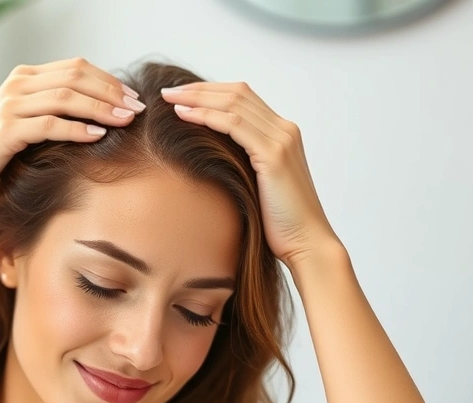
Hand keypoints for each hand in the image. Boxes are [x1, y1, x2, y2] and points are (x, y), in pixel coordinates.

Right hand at [0, 57, 146, 198]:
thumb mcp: (22, 121)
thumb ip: (50, 110)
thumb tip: (96, 113)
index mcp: (24, 78)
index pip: (76, 67)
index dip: (108, 80)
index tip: (133, 98)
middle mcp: (18, 85)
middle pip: (76, 78)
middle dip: (111, 92)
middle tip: (137, 109)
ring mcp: (11, 106)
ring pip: (66, 98)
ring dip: (101, 108)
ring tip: (125, 121)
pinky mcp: (6, 131)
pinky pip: (50, 124)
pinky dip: (77, 129)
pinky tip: (97, 136)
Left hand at [160, 83, 338, 265]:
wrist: (305, 243)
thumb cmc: (278, 222)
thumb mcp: (258, 184)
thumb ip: (243, 163)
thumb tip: (209, 157)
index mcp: (282, 133)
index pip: (243, 97)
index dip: (210, 91)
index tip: (180, 95)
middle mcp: (285, 129)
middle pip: (237, 92)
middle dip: (199, 88)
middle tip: (167, 91)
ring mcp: (282, 140)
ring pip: (234, 103)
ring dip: (198, 98)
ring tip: (169, 99)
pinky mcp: (274, 155)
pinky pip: (234, 124)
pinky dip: (207, 115)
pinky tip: (184, 116)